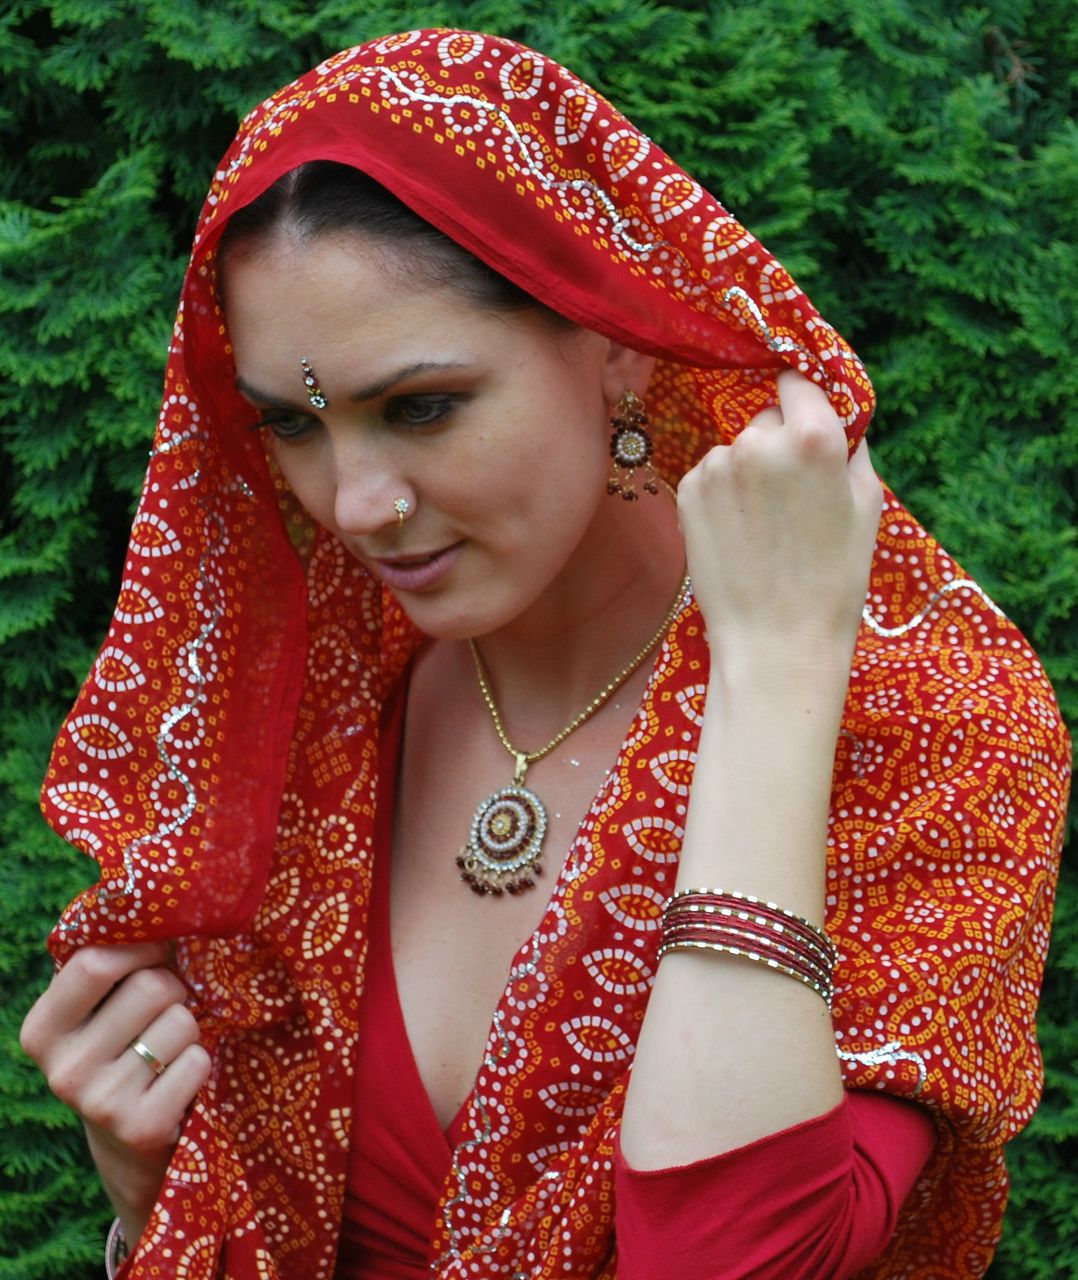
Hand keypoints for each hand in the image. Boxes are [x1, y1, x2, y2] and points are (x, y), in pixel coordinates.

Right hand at [20, 943, 210, 1240]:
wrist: (131, 1146)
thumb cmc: (123, 1050)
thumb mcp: (99, 1010)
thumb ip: (110, 961)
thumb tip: (154, 901)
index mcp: (42, 1030)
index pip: (96, 962)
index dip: (142, 946)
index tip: (157, 951)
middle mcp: (61, 1069)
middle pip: (151, 986)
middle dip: (174, 989)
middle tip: (165, 1012)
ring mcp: (100, 1102)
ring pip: (180, 1021)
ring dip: (189, 1029)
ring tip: (169, 1051)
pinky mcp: (141, 1127)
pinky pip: (197, 1060)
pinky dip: (200, 1063)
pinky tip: (178, 1083)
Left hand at [677, 370, 881, 691]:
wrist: (776, 641)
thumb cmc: (834, 580)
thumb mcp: (866, 507)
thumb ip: (852, 450)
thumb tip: (840, 419)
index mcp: (813, 437)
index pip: (798, 382)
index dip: (803, 400)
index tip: (806, 417)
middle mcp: (758, 440)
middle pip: (767, 419)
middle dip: (779, 444)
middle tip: (791, 498)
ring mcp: (717, 465)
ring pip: (737, 449)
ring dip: (748, 471)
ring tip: (763, 526)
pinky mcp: (688, 490)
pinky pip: (710, 474)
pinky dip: (723, 494)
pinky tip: (739, 534)